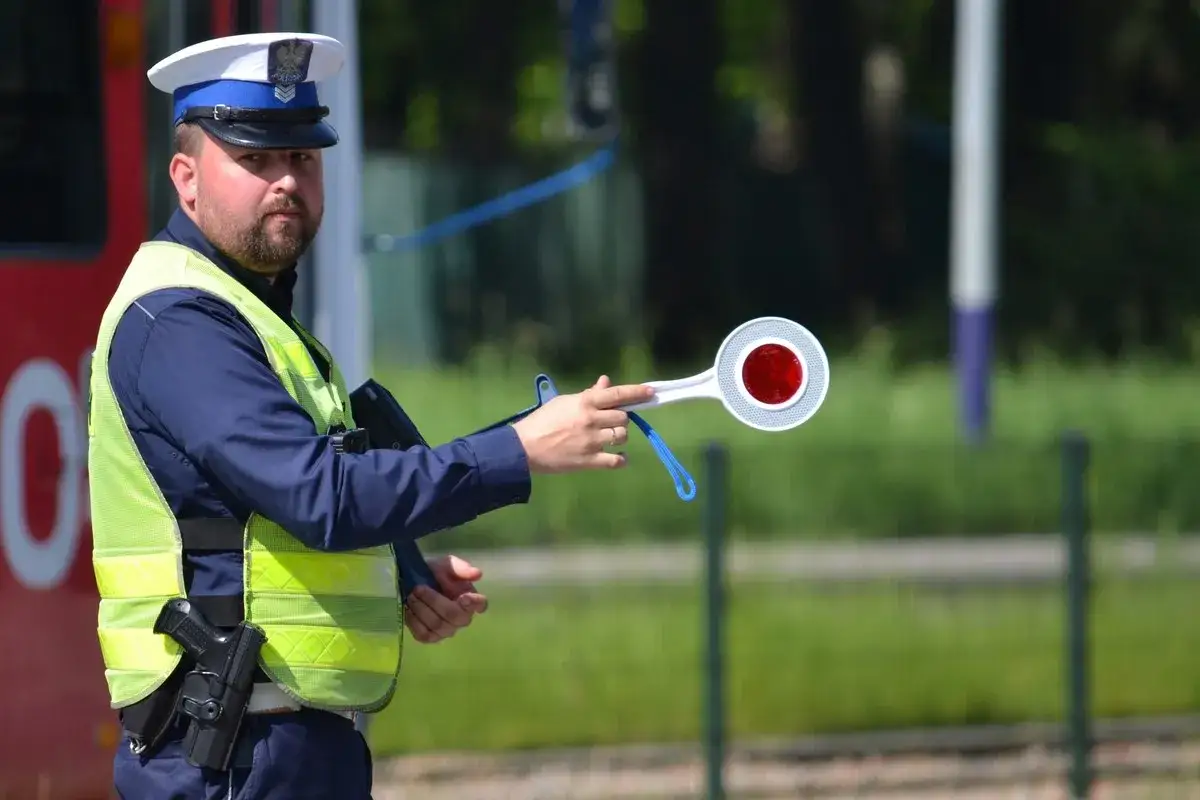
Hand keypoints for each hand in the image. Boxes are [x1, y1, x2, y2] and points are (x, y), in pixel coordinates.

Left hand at [404, 555, 487, 643]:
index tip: (465, 598)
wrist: (414, 582)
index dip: (474, 604)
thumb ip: (460, 568)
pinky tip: (409, 609)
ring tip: (411, 596)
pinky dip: (414, 620)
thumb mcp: (446, 565)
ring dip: (421, 609)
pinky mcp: (431, 637)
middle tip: (418, 588)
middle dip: (433, 601)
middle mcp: (462, 618)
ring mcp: (447, 630)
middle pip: (453, 616)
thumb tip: (477, 574)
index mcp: (471, 599)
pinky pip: (424, 635)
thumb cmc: (435, 573)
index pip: (480, 605)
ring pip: (436, 625)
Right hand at [511, 375, 654, 473]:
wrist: (524, 447)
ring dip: (619, 436)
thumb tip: (606, 382)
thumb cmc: (542, 421)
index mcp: (585, 402)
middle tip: (610, 422)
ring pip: (621, 436)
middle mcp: (592, 420)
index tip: (651, 392)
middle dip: (621, 419)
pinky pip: (616, 461)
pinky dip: (621, 460)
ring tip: (609, 438)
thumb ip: (588, 394)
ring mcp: (592, 441)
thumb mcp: (564, 401)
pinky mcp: (589, 461)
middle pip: (623, 417)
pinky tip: (618, 457)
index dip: (637, 392)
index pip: (618, 394)